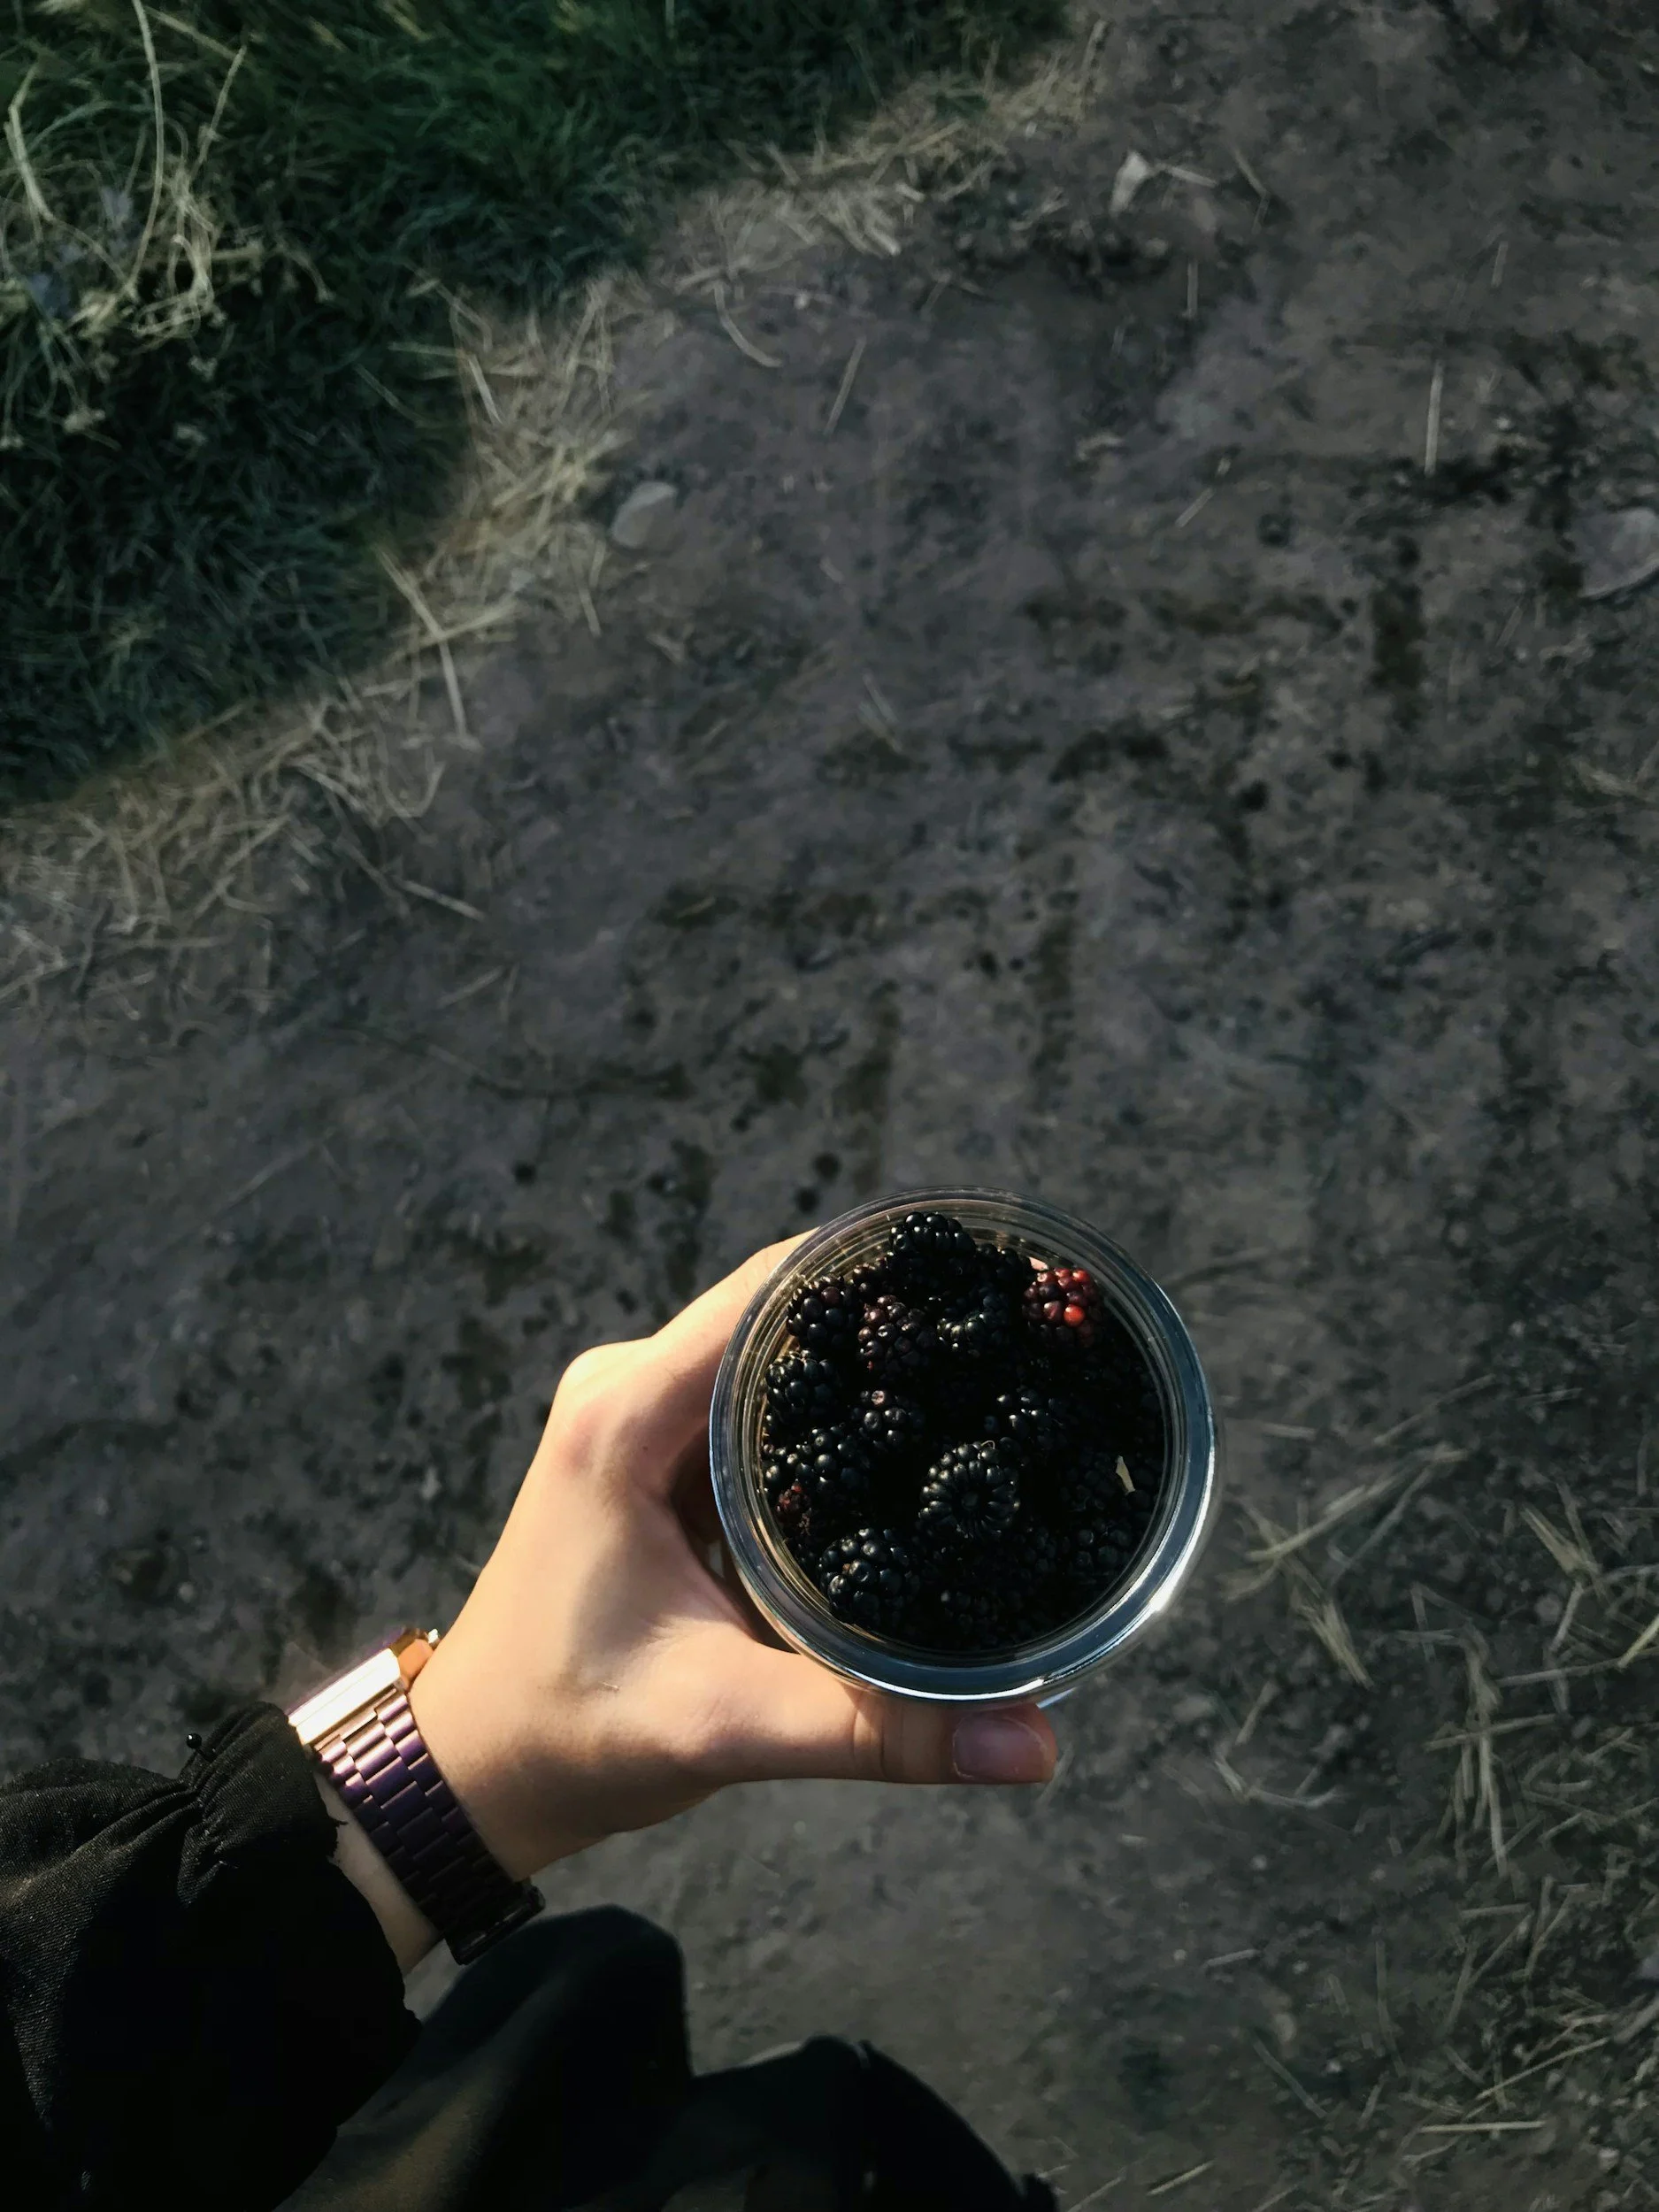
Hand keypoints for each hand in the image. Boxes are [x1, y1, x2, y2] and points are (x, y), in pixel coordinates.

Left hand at [406, 1238, 1057, 1892]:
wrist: (475, 1768)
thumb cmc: (573, 1733)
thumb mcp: (726, 1724)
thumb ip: (880, 1731)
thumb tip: (1036, 1745)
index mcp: (625, 1417)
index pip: (766, 1291)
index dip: (870, 1272)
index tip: (977, 1280)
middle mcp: (628, 1388)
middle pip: (778, 1305)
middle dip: (884, 1313)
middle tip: (1002, 1338)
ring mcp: (639, 1413)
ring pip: (769, 1349)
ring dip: (856, 1357)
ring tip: (976, 1371)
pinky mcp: (655, 1449)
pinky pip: (753, 1395)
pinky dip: (822, 1405)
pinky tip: (905, 1432)